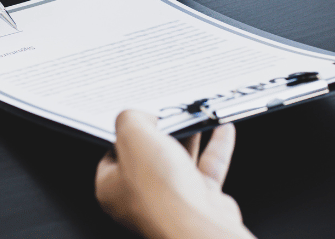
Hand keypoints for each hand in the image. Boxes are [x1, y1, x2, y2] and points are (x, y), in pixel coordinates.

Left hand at [96, 111, 253, 238]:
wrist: (200, 226)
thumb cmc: (162, 194)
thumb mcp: (133, 137)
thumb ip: (130, 118)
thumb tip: (140, 115)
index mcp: (112, 187)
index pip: (113, 151)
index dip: (125, 130)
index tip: (139, 112)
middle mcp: (140, 197)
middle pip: (149, 153)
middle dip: (163, 129)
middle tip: (170, 109)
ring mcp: (172, 199)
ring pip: (179, 159)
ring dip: (190, 135)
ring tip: (196, 113)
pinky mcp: (199, 200)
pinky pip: (207, 167)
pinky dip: (216, 146)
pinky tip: (222, 128)